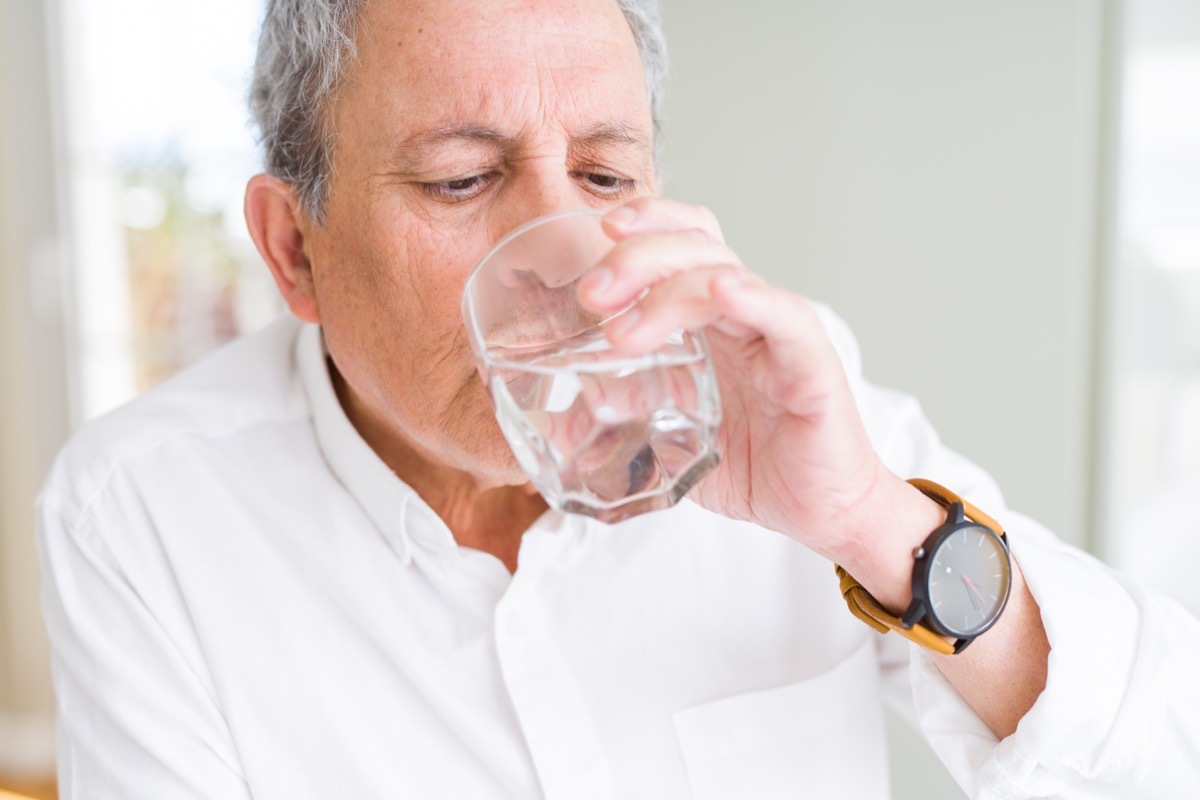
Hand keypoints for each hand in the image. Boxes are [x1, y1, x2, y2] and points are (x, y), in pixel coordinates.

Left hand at [578, 197, 918, 566]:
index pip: (682, 242)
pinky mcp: (812, 366)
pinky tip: (721, 292)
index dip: (646, 224)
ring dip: (668, 292)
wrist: (818, 510)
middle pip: (696, 247)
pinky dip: (752, 298)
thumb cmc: (753, 464)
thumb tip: (555, 417)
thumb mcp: (668, 435)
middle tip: (592, 295)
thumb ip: (620, 414)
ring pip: (726, 275)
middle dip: (637, 259)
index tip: (601, 231)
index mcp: (712, 318)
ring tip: (622, 334)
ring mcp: (779, 334)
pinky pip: (785, 319)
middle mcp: (745, 313)